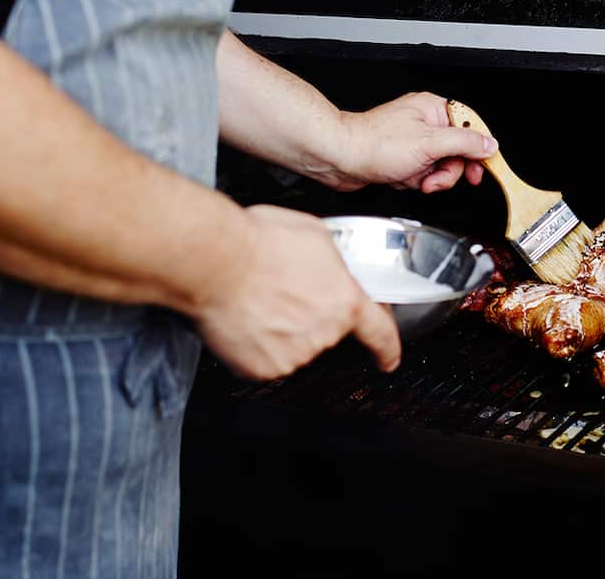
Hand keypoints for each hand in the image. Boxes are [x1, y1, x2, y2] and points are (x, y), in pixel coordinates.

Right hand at [190, 204, 400, 380]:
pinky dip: (258, 344)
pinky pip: (266, 359)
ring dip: (282, 329)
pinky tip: (248, 318)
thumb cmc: (259, 242)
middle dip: (309, 316)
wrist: (216, 262)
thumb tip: (330, 268)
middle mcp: (325, 332)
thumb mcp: (316, 235)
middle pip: (325, 332)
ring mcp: (295, 355)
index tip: (388, 359)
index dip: (387, 348)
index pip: (379, 332)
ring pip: (294, 345)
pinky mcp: (265, 368)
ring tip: (260, 299)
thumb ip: (334, 262)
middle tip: (283, 291)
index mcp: (344, 300)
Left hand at [334, 91, 496, 193]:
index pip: (469, 128)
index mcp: (433, 109)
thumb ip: (465, 143)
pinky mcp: (401, 158)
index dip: (477, 151)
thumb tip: (489, 144)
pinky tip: (399, 178)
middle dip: (445, 171)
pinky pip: (421, 173)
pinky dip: (412, 181)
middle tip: (435, 178)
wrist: (340, 158)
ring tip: (412, 178)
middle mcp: (423, 122)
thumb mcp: (430, 143)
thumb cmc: (375, 144)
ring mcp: (412, 141)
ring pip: (438, 166)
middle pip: (455, 152)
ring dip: (427, 178)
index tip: (480, 168)